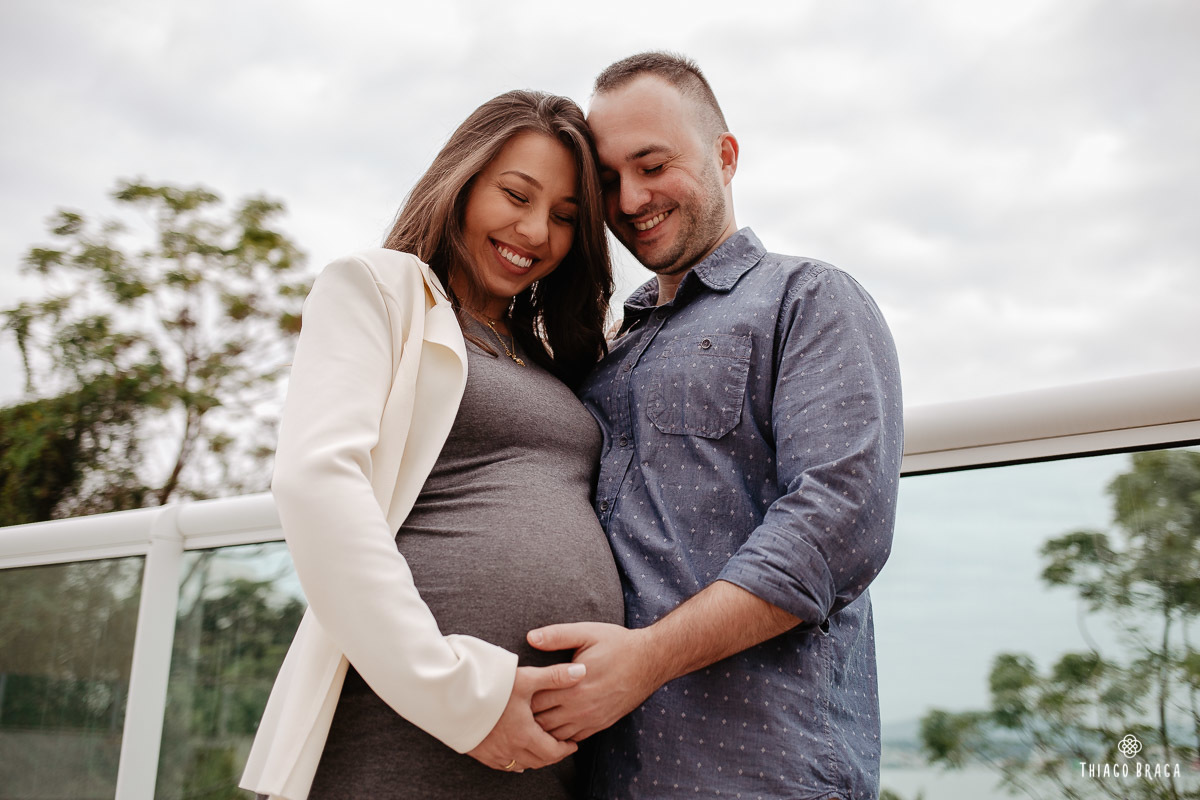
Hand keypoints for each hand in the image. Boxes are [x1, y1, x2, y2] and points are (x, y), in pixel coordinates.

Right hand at [467, 662, 585, 771]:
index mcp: (524, 735)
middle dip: (552, 755)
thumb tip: (582, 672)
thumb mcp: (526, 678)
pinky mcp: (478, 752)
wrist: (450, 695)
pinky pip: (501, 765)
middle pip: (538, 761)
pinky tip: (515, 755)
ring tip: (540, 748)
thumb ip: (555, 676)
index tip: (572, 743)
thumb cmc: (489, 686)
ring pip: (520, 765)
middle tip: (560, 746)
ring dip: (533, 759)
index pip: (552, 752)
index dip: (565, 749)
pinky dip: (513, 761)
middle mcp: (509, 749)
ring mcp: (492, 753)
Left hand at [526, 622, 662, 741]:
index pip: (533, 700)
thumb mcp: (587, 633)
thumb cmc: (617, 644)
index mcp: (571, 685)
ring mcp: (590, 719)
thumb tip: (530, 637)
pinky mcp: (599, 725)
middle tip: (514, 707)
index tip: (512, 690)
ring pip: (554, 735)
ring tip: (528, 718)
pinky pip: (572, 739)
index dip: (520, 697)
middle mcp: (579, 707)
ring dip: (541, 728)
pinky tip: (552, 725)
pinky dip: (559, 736)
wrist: (650, 661)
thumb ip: (557, 636)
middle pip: (540, 721)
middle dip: (525, 716)